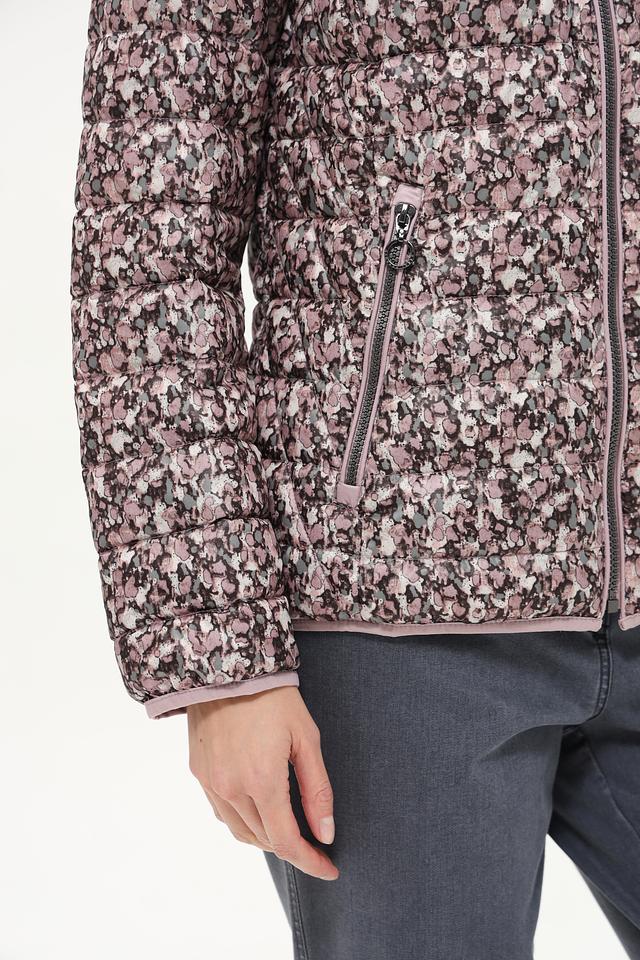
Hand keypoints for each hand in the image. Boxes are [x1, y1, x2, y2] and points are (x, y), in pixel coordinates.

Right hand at [187, 686, 338, 880]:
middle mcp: (231, 789)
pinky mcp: (198, 772)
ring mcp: (211, 782)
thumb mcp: (306, 738)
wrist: (225, 665)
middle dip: (292, 848)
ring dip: (267, 838)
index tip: (329, 869)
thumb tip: (326, 832)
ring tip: (289, 830)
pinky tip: (259, 809)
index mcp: (262, 781)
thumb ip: (317, 789)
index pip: (287, 841)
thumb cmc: (272, 696)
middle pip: (264, 840)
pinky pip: (222, 812)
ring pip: (240, 831)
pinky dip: (243, 820)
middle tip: (315, 845)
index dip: (310, 861)